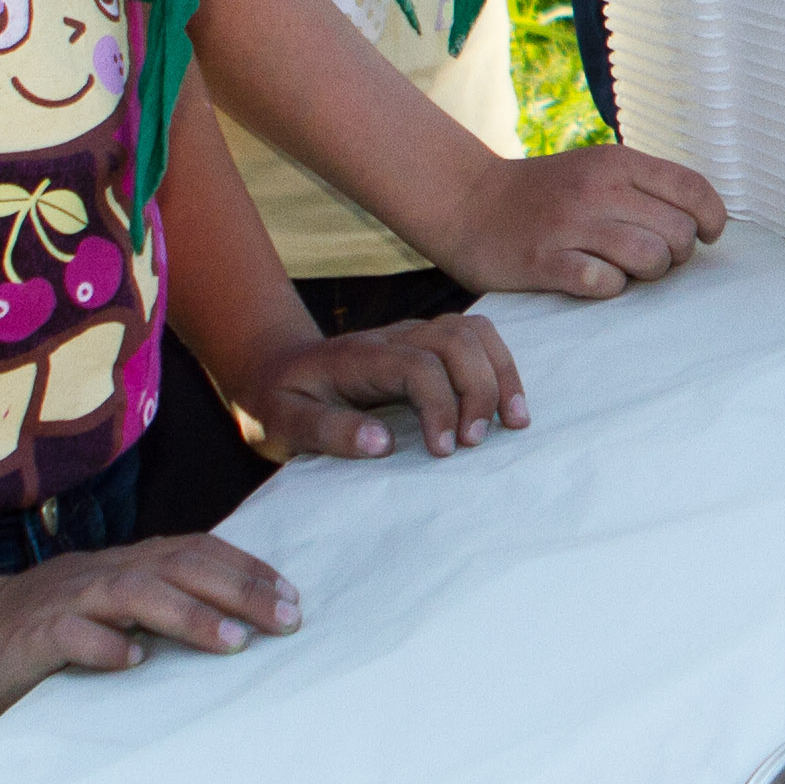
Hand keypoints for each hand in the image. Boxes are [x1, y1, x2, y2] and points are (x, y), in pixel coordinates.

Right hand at [0, 535, 297, 735]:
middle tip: (286, 618)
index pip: (196, 553)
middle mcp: (99, 575)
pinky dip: (102, 645)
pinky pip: (67, 636)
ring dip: (187, 615)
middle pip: (179, 566)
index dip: (247, 570)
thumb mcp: (103, 617)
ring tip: (232, 641)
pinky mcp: (26, 639)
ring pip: (134, 594)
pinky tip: (133, 661)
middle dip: (238, 589)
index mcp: (122, 567)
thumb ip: (153, 614)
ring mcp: (62, 603)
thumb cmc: (38, 638)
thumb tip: (233, 628)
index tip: (294, 598)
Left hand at [232, 311, 527, 461]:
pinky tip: (505, 403)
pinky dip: (499, 366)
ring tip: (512, 421)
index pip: (417, 366)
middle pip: (456, 340)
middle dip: (479, 388)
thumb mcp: (281, 424)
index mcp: (358, 357)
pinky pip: (475, 339)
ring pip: (473, 331)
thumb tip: (380, 444)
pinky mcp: (425, 343)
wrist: (272, 368)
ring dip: (500, 373)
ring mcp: (412, 335)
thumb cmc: (277, 402)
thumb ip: (325, 431)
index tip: (443, 452)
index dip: (440, 405)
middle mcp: (392, 337)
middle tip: (476, 442)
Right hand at [436, 144, 724, 299]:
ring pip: (649, 257)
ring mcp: (570, 225)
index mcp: (617, 162)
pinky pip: (603, 283)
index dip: (712, 218)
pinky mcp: (544, 260)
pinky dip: (610, 288)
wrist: (467, 201)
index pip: (693, 189)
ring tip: (627, 271)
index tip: (707, 235)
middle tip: (654, 259)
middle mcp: (598, 188)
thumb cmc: (545, 194)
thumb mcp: (596, 169)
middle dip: (677, 254)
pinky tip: (596, 281)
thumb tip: (701, 219)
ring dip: (648, 274)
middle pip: (678, 231)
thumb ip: (644, 186)